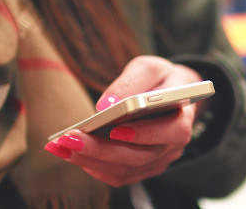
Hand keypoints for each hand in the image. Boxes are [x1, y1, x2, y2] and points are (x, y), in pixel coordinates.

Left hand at [44, 55, 202, 186]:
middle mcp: (174, 145)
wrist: (170, 93)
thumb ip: (130, 81)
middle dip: (103, 150)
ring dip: (92, 161)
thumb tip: (106, 105)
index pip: (171, 131)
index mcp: (183, 117)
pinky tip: (74, 155)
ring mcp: (160, 159)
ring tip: (62, 146)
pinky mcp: (145, 167)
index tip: (114, 129)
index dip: (145, 133)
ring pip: (126, 170)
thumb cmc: (160, 79)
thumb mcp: (149, 68)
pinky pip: (121, 176)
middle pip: (140, 156)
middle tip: (71, 139)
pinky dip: (96, 168)